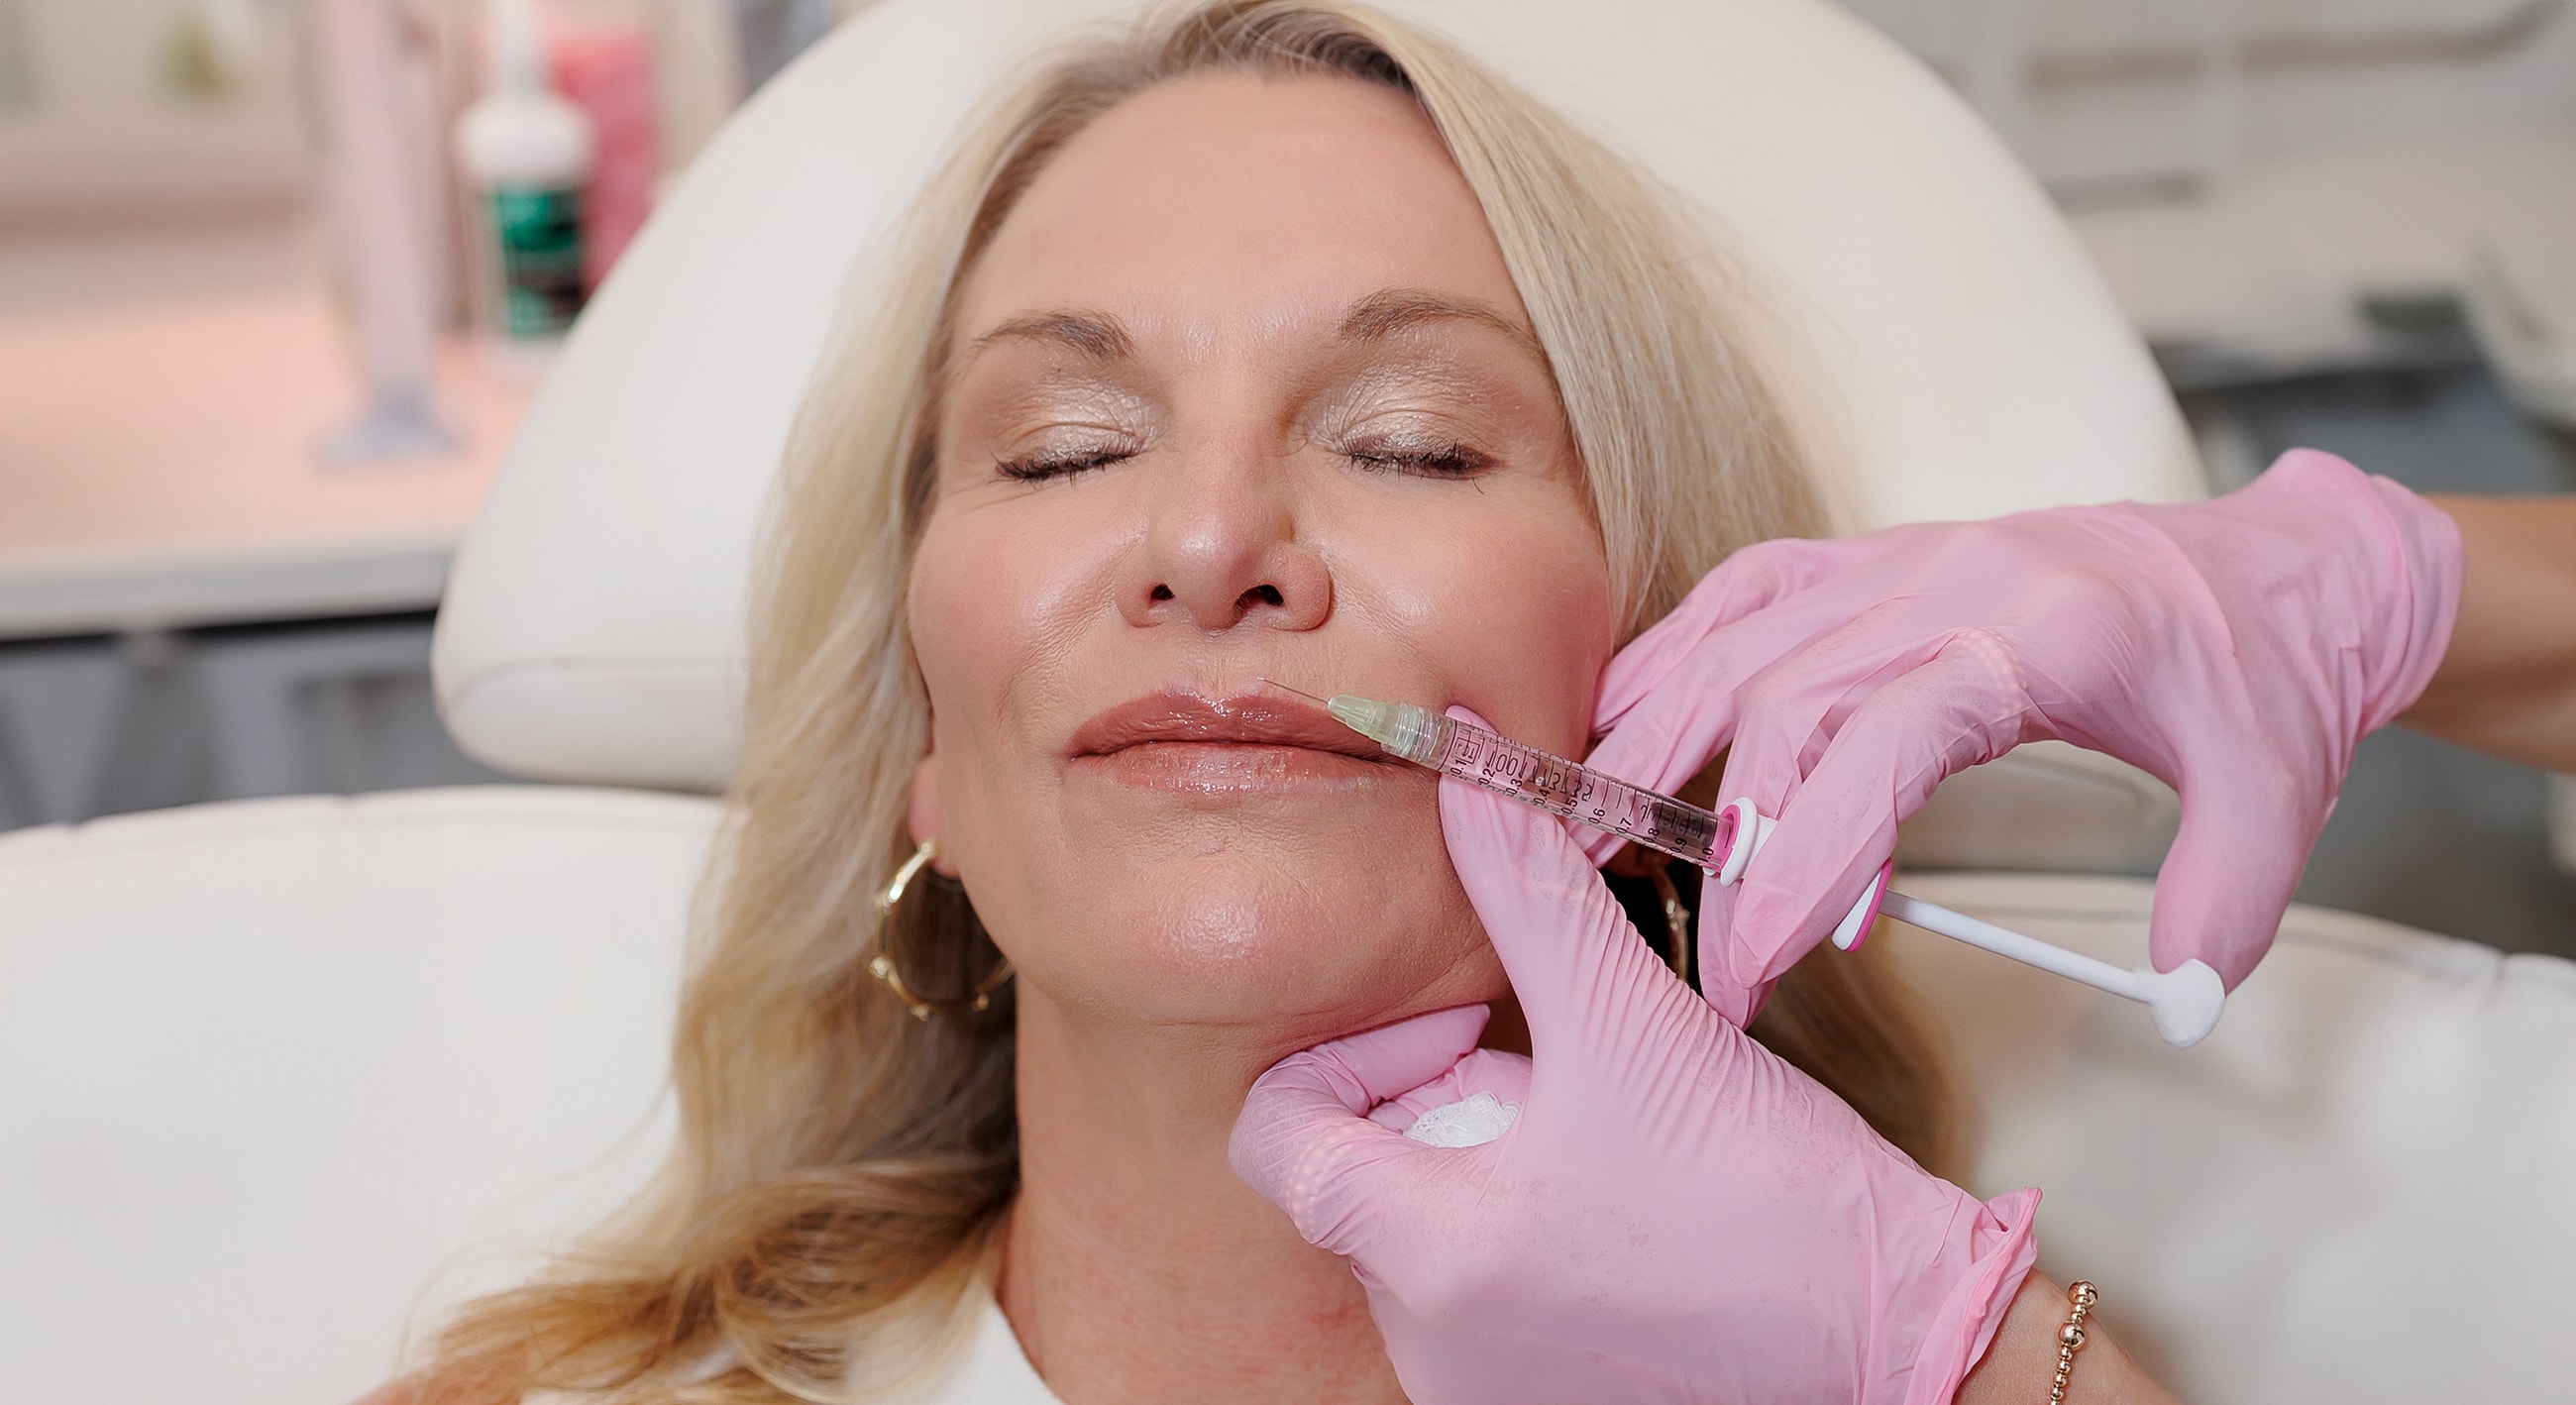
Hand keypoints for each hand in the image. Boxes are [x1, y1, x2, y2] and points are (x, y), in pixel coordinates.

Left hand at [1230, 710, 2038, 1404]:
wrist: (1901, 1330)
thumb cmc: (1783, 1213)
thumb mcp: (1635, 1021)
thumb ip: (1528, 889)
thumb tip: (1466, 776)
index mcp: (1429, 1255)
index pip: (1276, 1132)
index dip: (1356, 1056)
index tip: (1462, 1030)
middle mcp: (1430, 1342)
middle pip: (1352, 1176)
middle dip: (1435, 1102)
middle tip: (1546, 1076)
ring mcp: (1477, 1386)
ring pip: (1414, 1231)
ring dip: (1478, 1161)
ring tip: (1590, 1139)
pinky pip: (1471, 1296)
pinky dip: (1516, 1230)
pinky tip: (1610, 1203)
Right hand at [1584, 450, 2459, 1020]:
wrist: (2274, 569)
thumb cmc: (2262, 676)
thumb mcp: (2280, 793)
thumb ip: (2229, 900)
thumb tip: (2179, 1000)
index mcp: (2034, 635)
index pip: (1872, 747)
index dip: (1797, 857)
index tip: (1751, 966)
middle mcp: (1945, 580)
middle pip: (1775, 695)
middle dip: (1708, 830)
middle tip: (1675, 946)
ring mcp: (1897, 559)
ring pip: (1735, 634)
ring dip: (1650, 732)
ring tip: (1585, 830)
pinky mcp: (1872, 558)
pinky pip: (1743, 595)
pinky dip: (1671, 659)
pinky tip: (1629, 727)